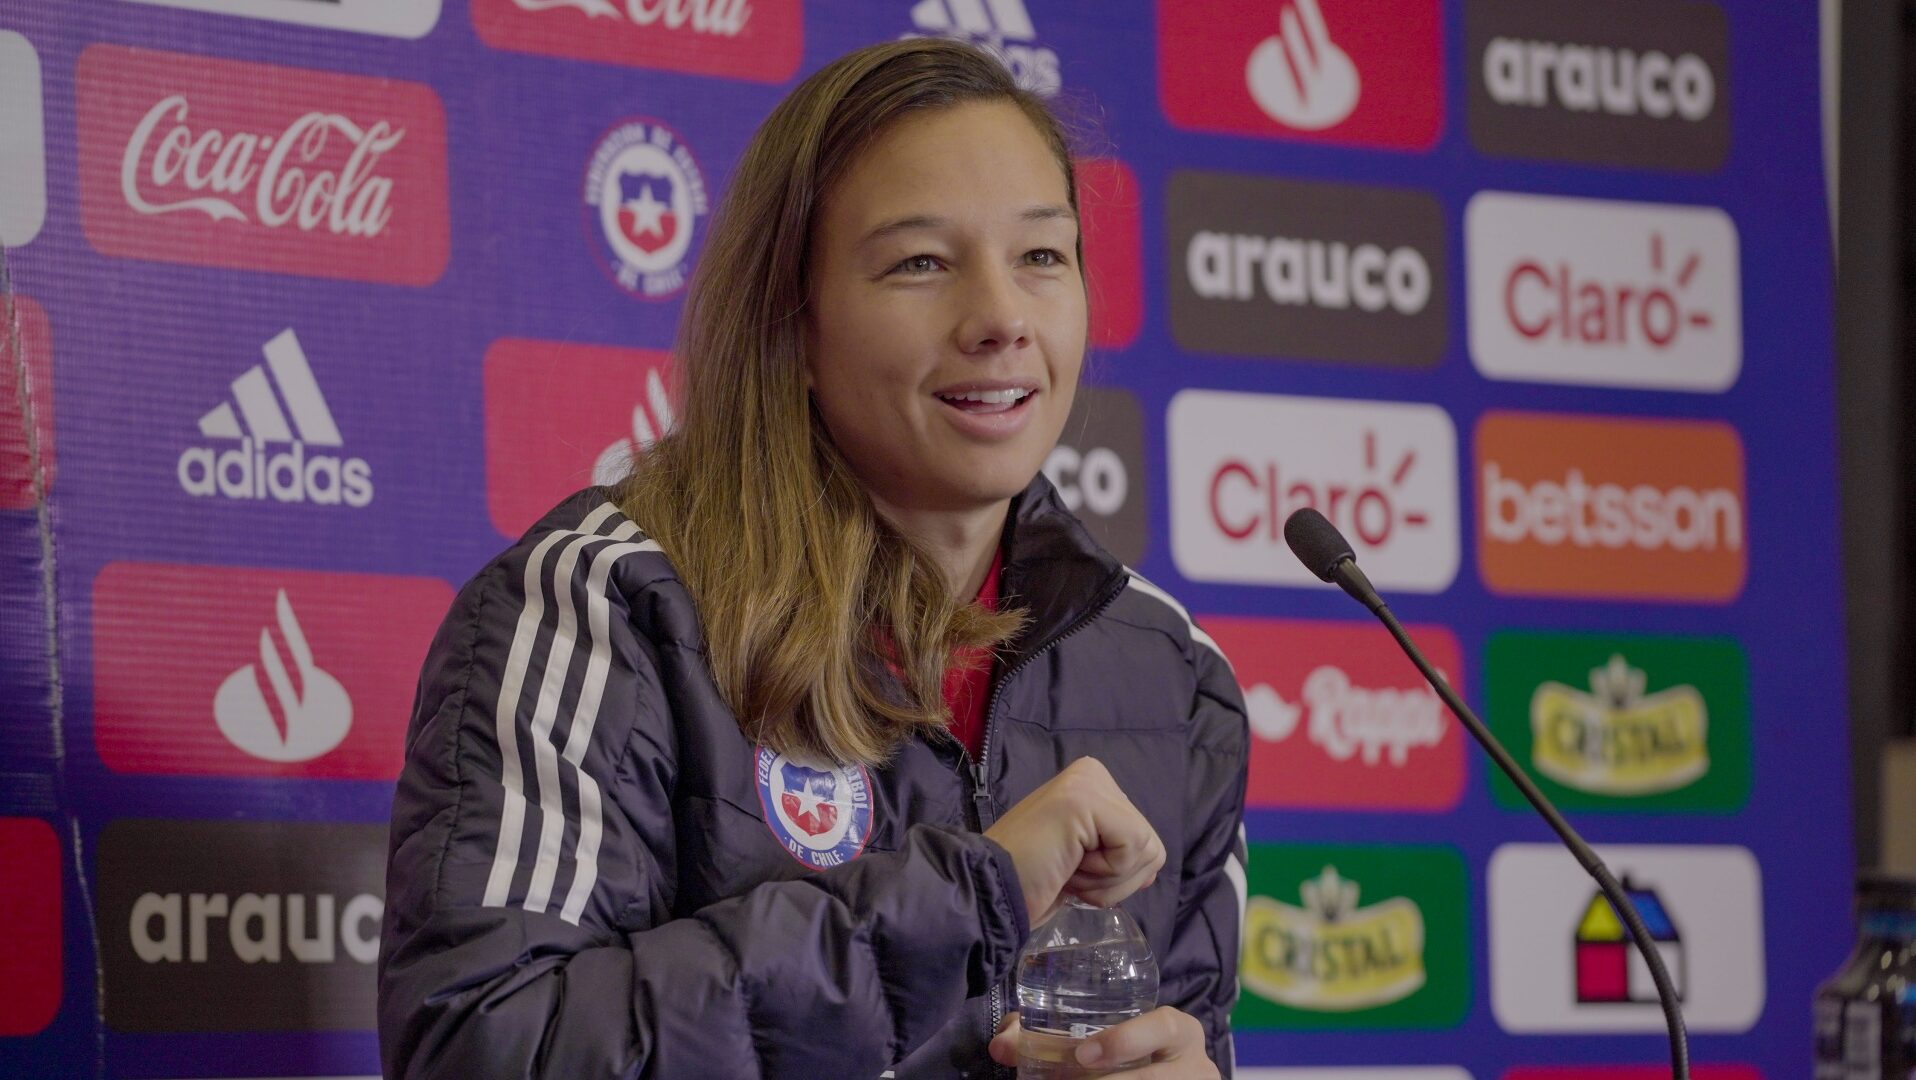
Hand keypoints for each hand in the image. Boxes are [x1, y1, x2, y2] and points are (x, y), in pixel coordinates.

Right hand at [983, 757, 1164, 922]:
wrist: (988, 891)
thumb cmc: (1031, 881)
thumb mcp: (1086, 860)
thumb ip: (1118, 852)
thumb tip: (1152, 863)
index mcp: (1093, 783)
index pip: (1145, 840)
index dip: (1115, 874)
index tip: (1070, 868)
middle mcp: (1094, 774)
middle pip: (1151, 847)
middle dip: (1112, 879)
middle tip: (1066, 870)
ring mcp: (1089, 783)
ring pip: (1146, 851)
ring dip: (1106, 881)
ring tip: (1065, 868)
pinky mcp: (1085, 800)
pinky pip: (1132, 849)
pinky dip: (1104, 875)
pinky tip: (1067, 866)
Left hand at [987, 1007, 1216, 1077]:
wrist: (1152, 1072)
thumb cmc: (1124, 1054)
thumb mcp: (1103, 1040)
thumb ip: (1047, 1037)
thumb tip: (999, 1045)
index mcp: (1179, 1032)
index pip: (1165, 1025)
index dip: (1126, 1039)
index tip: (1083, 1055)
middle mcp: (1195, 1066)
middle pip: (1156, 1078)